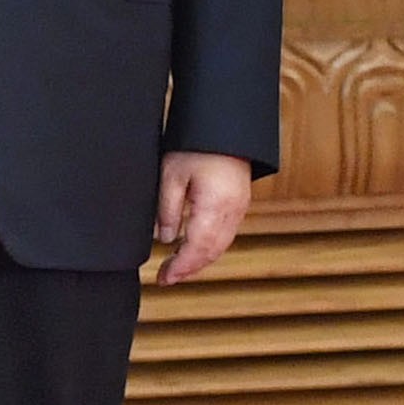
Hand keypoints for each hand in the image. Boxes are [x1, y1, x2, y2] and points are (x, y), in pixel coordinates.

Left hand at [153, 152, 252, 283]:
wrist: (226, 125)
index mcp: (215, 207)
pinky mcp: (239, 202)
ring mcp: (239, 207)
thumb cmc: (197, 144)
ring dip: (200, 259)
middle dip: (189, 268)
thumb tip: (163, 238)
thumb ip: (167, 210)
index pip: (197, 249)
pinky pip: (226, 233)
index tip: (165, 278)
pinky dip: (210, 246)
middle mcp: (232, 211)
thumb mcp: (171, 175)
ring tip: (177, 266)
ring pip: (221, 245)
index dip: (181, 267)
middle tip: (167, 277)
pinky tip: (194, 247)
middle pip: (212, 252)